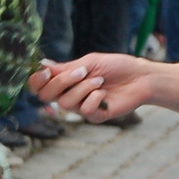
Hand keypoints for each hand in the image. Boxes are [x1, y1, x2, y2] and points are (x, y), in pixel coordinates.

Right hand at [30, 55, 155, 121]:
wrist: (141, 77)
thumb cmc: (117, 67)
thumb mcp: (90, 62)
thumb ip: (66, 68)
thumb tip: (41, 64)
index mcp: (65, 81)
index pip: (39, 86)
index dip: (37, 81)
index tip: (48, 72)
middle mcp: (70, 95)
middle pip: (46, 96)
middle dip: (61, 82)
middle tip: (82, 71)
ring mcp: (81, 107)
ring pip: (65, 103)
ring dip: (83, 88)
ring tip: (100, 80)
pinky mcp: (95, 116)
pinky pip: (84, 110)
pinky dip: (95, 98)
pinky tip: (105, 94)